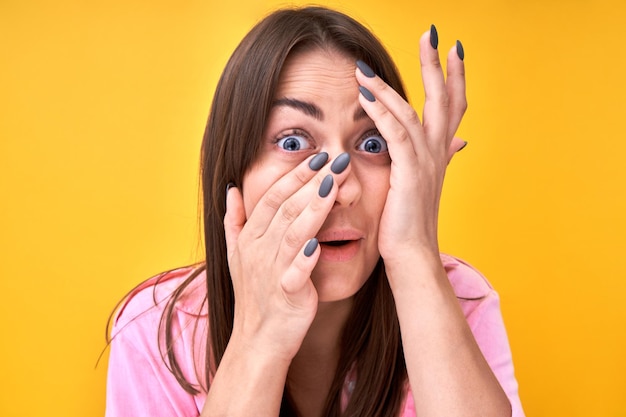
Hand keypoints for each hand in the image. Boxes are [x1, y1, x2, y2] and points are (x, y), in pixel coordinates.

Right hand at [223, 154, 349, 360]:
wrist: (258, 341)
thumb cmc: (254, 296)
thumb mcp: (235, 256)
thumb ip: (235, 221)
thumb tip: (231, 189)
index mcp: (250, 238)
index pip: (273, 197)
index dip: (295, 175)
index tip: (319, 155)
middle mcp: (258, 250)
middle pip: (286, 208)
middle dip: (311, 181)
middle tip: (336, 159)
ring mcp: (271, 272)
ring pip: (293, 233)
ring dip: (314, 208)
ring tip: (334, 186)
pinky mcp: (287, 295)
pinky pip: (296, 273)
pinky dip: (306, 259)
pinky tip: (319, 244)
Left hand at [355, 27, 466, 265]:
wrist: (413, 258)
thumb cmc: (410, 227)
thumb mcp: (423, 187)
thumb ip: (434, 159)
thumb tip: (455, 143)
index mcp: (439, 155)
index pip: (453, 108)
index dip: (455, 78)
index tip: (453, 50)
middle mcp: (438, 155)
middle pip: (444, 100)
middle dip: (438, 66)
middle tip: (434, 33)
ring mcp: (426, 164)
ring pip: (415, 112)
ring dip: (392, 85)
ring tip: (367, 66)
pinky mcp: (409, 175)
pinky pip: (396, 135)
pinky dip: (382, 111)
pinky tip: (366, 94)